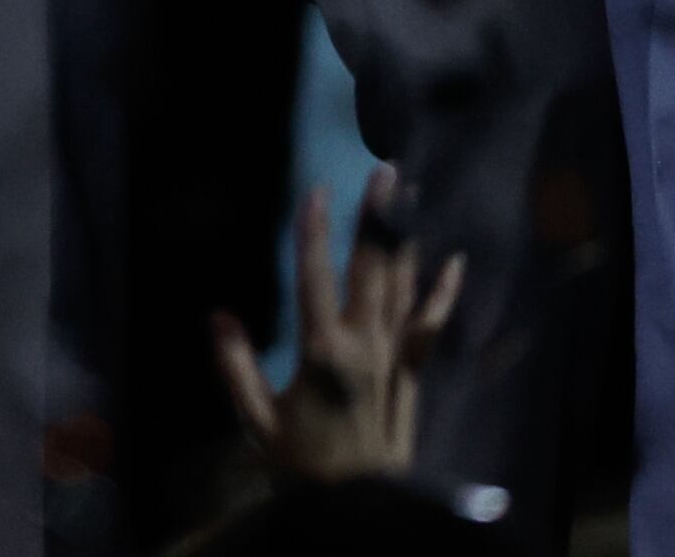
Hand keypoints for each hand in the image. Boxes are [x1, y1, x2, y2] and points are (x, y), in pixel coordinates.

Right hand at [210, 172, 465, 485]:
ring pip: (402, 285)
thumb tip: (219, 316)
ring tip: (410, 194)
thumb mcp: (258, 421)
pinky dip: (443, 292)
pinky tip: (455, 261)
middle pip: (371, 269)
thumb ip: (236, 368)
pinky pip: (430, 324)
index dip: (314, 233)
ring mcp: (394, 355)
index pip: (315, 279)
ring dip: (405, 238)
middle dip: (377, 219)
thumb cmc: (303, 462)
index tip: (316, 190)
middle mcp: (364, 344)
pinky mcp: (412, 370)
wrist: (362, 502)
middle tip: (385, 171)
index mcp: (323, 352)